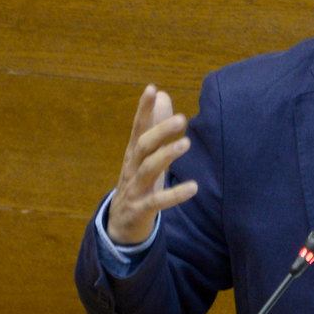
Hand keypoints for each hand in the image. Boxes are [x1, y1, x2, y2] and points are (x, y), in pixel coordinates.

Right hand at [105, 86, 197, 246]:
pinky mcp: (141, 209)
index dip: (143, 109)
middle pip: (144, 145)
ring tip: (186, 143)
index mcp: (134, 153)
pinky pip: (158, 202)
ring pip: (148, 170)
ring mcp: (135, 189)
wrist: (120, 225)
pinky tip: (193, 187)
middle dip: (160, 130)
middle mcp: (132, 168)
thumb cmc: (137, 183)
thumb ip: (156, 126)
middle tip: (182, 118)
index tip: (151, 88)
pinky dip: (175, 195)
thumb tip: (162, 94)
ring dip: (166, 156)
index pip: (139, 127)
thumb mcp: (145, 155)